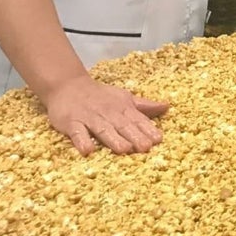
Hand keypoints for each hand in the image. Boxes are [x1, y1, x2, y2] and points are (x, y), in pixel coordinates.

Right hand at [44, 75, 168, 155]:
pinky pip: (77, 132)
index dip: (148, 129)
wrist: (68, 85)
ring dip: (113, 139)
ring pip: (103, 129)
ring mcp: (89, 118)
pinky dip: (82, 140)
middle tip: (145, 148)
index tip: (158, 139)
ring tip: (124, 149)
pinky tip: (87, 150)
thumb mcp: (124, 98)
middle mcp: (108, 113)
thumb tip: (167, 106)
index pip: (137, 119)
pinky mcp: (71, 122)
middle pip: (123, 125)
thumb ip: (144, 106)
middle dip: (135, 136)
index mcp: (123, 108)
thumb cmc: (100, 96)